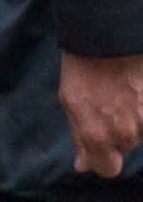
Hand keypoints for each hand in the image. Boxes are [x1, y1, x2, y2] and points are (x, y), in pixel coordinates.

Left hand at [62, 51, 142, 175]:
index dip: (101, 158)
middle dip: (114, 131)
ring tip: (119, 91)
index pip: (107, 169)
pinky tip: (132, 88)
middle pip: (123, 146)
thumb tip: (83, 166)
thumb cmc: (83, 67)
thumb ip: (79, 138)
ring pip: (138, 131)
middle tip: (105, 103)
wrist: (109, 36)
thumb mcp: (70, 102)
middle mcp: (126, 133)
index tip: (97, 143)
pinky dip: (141, 106)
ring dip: (131, 118)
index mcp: (98, 135)